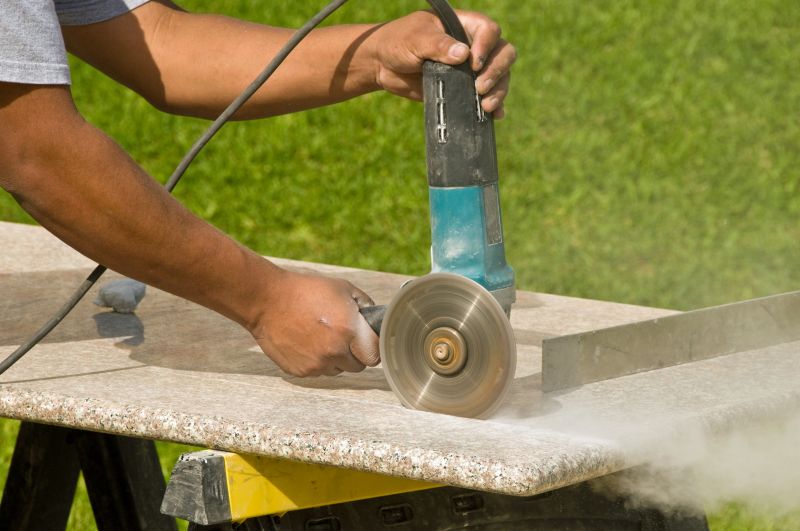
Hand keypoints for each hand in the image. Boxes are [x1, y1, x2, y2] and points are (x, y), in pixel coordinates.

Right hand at [250, 270, 379, 376]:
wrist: (268, 301)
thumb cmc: (306, 291)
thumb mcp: (342, 288)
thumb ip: (365, 305)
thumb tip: (375, 319)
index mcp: (349, 330)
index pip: (374, 354)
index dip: (372, 347)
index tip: (367, 342)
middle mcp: (335, 351)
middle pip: (358, 366)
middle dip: (354, 354)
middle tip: (343, 338)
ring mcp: (317, 364)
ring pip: (338, 370)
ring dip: (335, 359)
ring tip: (321, 338)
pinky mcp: (301, 371)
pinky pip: (318, 372)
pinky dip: (316, 362)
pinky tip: (307, 343)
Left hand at [370, 9, 515, 117]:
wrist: (383, 65)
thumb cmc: (398, 43)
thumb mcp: (415, 40)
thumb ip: (437, 45)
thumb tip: (463, 54)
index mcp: (463, 26)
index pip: (489, 30)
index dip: (487, 46)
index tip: (472, 62)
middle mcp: (473, 46)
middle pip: (503, 53)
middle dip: (497, 70)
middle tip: (479, 87)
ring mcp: (471, 69)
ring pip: (500, 76)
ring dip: (498, 90)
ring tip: (485, 106)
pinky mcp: (465, 89)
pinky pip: (488, 96)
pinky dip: (495, 106)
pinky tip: (494, 115)